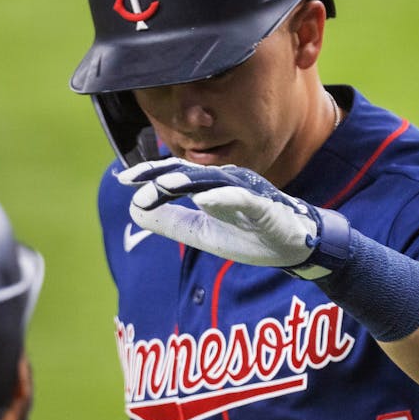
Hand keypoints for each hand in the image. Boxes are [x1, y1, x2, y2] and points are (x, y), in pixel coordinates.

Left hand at [117, 158, 350, 277]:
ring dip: (187, 182)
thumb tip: (135, 210)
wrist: (295, 247)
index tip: (123, 180)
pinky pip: (244, 199)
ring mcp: (249, 192)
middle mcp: (229, 181)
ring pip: (214, 181)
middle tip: (132, 181)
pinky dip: (225, 197)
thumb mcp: (203, 233)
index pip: (177, 175)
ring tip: (164, 185)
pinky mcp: (267, 208)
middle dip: (161, 175)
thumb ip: (172, 222)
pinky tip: (205, 199)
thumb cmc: (251, 235)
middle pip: (191, 172)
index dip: (150, 175)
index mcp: (213, 185)